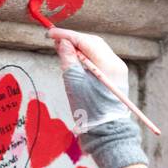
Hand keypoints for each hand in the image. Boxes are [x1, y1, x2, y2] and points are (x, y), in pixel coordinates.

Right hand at [47, 27, 146, 167]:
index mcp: (108, 65)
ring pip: (96, 51)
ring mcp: (118, 71)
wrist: (107, 134)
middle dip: (73, 40)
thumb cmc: (89, 112)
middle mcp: (116, 64)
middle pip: (93, 43)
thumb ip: (68, 60)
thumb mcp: (74, 84)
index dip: (67, 35)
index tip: (50, 34)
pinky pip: (99, 61)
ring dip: (79, 48)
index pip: (85, 41)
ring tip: (63, 50)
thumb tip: (64, 42)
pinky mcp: (115, 78)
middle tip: (55, 41)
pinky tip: (75, 61)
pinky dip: (86, 58)